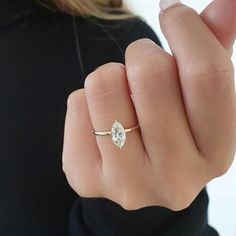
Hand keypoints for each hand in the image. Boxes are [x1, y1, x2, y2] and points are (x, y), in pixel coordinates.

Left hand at [62, 0, 235, 210]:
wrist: (138, 172)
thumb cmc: (172, 129)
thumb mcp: (197, 100)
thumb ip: (212, 53)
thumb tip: (228, 3)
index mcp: (214, 154)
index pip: (207, 76)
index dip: (187, 29)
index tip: (172, 14)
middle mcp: (174, 177)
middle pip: (151, 76)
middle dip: (142, 53)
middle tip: (143, 66)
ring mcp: (127, 183)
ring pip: (104, 85)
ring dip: (112, 76)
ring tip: (122, 97)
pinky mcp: (86, 178)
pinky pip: (76, 105)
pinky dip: (87, 101)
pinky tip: (101, 123)